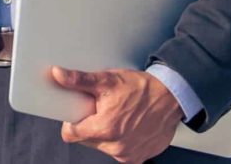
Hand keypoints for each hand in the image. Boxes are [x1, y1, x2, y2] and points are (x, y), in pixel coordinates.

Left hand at [52, 67, 182, 163]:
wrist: (172, 97)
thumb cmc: (142, 88)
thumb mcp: (108, 80)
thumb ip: (79, 80)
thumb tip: (58, 75)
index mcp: (104, 129)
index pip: (71, 134)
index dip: (72, 121)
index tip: (79, 113)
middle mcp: (116, 146)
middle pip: (87, 140)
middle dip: (90, 125)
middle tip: (103, 109)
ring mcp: (128, 154)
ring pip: (102, 146)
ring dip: (106, 133)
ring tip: (118, 115)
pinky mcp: (139, 157)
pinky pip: (120, 151)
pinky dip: (121, 140)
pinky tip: (128, 125)